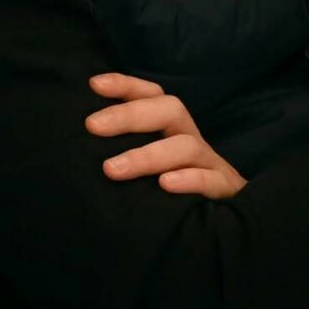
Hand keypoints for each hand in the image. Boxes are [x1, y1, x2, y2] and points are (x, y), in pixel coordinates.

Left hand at [86, 72, 244, 197]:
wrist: (230, 223)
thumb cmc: (175, 196)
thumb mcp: (151, 171)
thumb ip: (123, 155)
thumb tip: (79, 150)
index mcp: (173, 132)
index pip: (154, 97)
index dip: (127, 86)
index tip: (95, 85)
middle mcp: (191, 141)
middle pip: (170, 110)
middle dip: (130, 115)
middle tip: (92, 126)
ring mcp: (210, 165)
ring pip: (186, 146)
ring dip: (147, 155)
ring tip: (112, 169)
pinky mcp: (225, 191)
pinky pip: (211, 180)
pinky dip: (189, 180)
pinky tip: (165, 185)